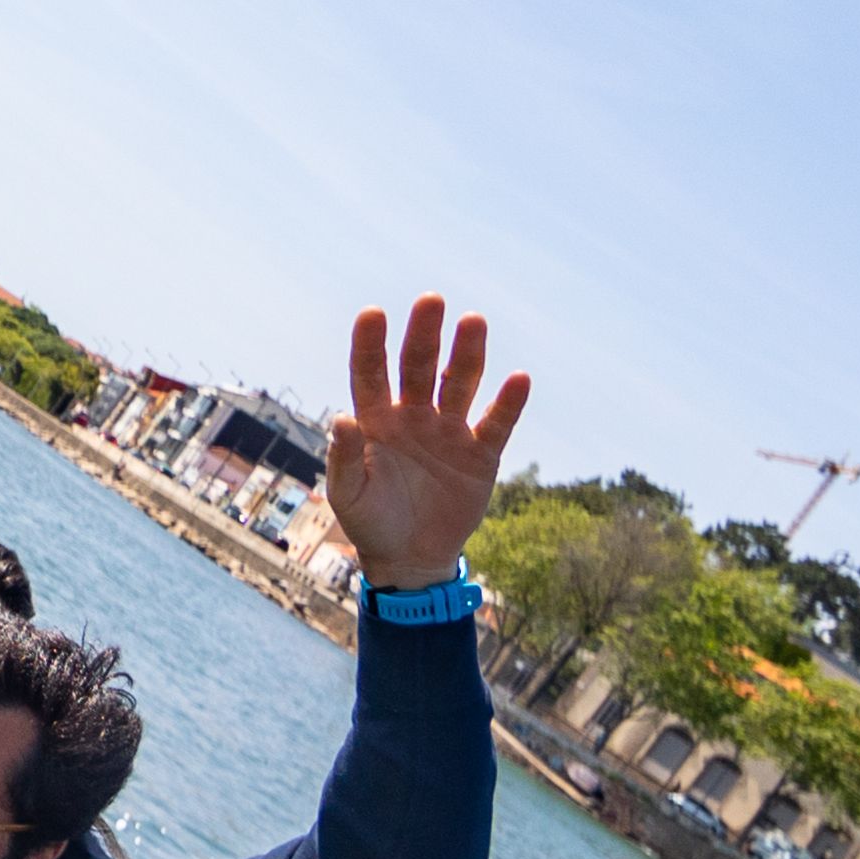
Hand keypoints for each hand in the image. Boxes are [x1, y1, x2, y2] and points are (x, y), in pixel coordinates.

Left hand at [322, 297, 527, 589]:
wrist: (410, 558)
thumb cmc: (370, 521)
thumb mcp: (349, 495)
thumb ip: (344, 457)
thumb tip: (340, 417)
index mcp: (376, 420)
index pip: (371, 373)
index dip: (371, 344)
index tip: (372, 314)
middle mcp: (413, 415)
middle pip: (420, 366)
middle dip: (424, 334)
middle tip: (430, 300)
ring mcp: (449, 431)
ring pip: (459, 384)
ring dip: (467, 354)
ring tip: (473, 321)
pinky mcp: (481, 454)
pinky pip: (497, 424)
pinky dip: (508, 403)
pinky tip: (519, 379)